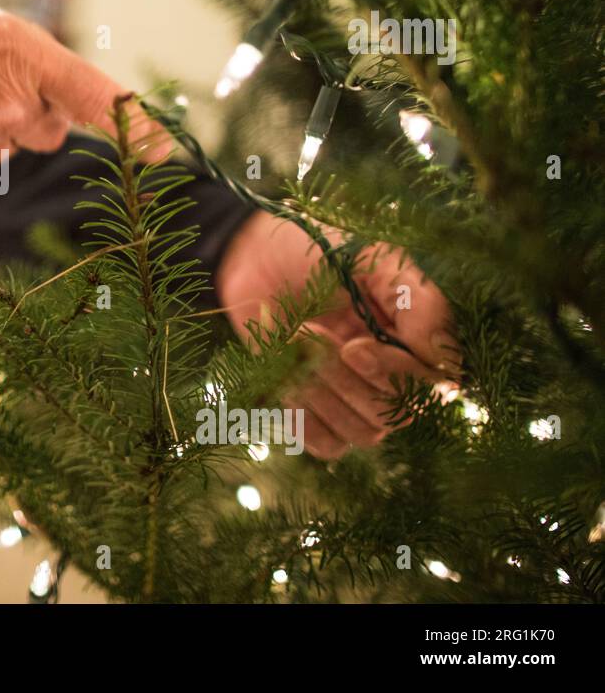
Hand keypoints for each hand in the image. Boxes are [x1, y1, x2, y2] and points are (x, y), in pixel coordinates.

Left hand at [215, 211, 460, 459]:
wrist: (250, 253)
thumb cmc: (317, 248)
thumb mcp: (374, 258)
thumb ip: (420, 303)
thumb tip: (444, 364)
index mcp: (416, 339)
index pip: (436, 386)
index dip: (397, 375)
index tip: (352, 346)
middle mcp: (393, 375)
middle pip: (397, 415)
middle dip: (346, 379)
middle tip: (307, 330)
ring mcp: (354, 398)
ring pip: (363, 433)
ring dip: (320, 393)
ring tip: (292, 343)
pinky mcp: (316, 414)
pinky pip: (327, 445)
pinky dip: (304, 417)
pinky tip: (283, 377)